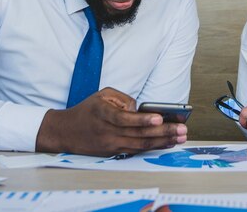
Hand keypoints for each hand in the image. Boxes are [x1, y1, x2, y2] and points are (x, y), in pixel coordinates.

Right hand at [36, 87, 187, 155]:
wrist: (65, 131)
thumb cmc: (87, 109)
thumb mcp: (102, 94)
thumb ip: (123, 98)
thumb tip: (140, 108)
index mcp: (103, 113)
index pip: (125, 118)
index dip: (143, 119)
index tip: (159, 117)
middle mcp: (107, 131)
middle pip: (138, 133)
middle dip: (162, 132)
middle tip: (181, 130)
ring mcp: (110, 144)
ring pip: (140, 144)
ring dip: (162, 141)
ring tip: (180, 137)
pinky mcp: (113, 152)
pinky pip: (136, 150)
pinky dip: (152, 147)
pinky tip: (166, 143)